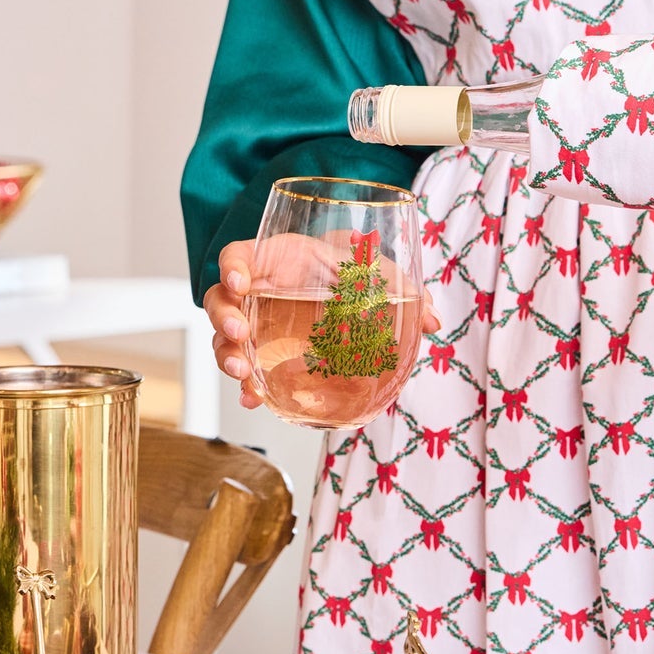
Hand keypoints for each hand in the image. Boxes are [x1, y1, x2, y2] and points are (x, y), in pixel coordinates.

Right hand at [204, 234, 441, 410]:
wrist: (350, 288)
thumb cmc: (355, 270)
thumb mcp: (378, 272)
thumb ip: (403, 287)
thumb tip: (433, 319)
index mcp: (277, 259)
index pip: (237, 255)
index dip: (232, 267)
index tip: (240, 282)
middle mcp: (258, 291)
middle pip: (220, 300)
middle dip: (224, 319)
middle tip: (241, 335)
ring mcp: (257, 323)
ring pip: (225, 338)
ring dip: (227, 356)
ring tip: (243, 374)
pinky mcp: (265, 351)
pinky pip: (246, 369)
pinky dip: (247, 386)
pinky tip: (254, 399)